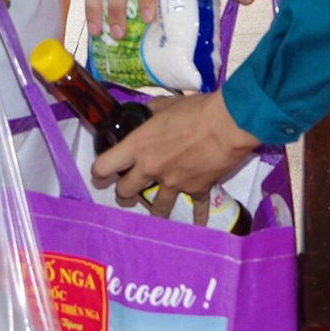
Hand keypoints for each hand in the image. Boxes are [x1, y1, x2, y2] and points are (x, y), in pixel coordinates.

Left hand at [92, 90, 259, 209]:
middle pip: (125, 191)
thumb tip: (149, 113)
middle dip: (125, 191)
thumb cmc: (196, 110)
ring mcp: (173, 183)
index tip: (105, 170)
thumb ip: (153, 111)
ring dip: (155, 210)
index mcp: (138, 146)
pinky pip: (196, 208)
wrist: (228, 124)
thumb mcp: (167, 104)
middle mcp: (151, 169)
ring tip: (156, 211)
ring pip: (156, 208)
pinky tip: (198, 226)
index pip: (104, 166)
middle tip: (130, 187)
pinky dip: (197, 217)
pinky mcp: (196, 189)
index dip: (101, 170)